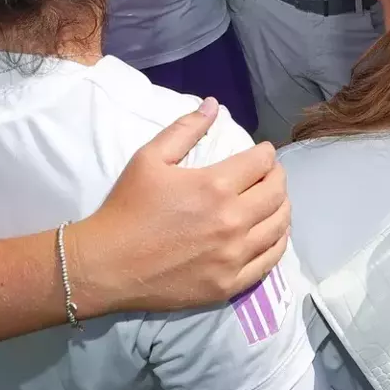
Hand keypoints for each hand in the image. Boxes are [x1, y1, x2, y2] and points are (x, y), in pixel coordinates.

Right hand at [71, 99, 290, 314]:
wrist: (106, 265)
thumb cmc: (127, 207)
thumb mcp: (149, 158)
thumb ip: (185, 128)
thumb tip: (214, 105)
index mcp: (215, 186)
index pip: (261, 163)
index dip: (266, 153)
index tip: (262, 152)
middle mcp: (232, 221)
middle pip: (276, 193)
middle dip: (278, 176)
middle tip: (271, 173)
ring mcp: (233, 256)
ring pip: (279, 226)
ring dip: (283, 207)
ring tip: (275, 200)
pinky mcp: (229, 284)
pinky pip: (270, 262)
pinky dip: (278, 242)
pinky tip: (273, 233)